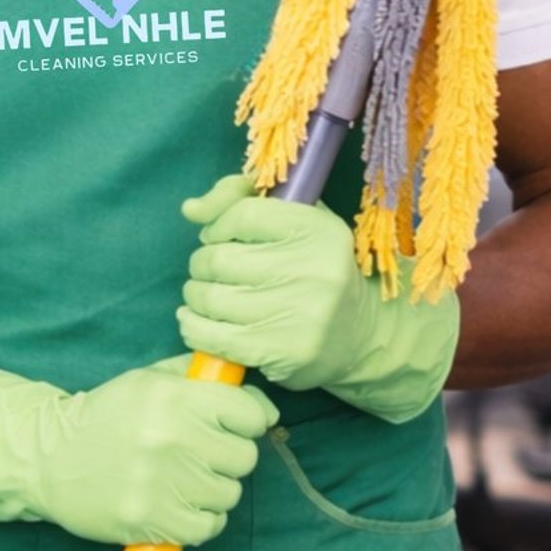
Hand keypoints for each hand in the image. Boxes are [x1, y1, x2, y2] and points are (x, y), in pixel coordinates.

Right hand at [0, 350, 277, 549]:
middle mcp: (173, 438)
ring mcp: (164, 482)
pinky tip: (179, 506)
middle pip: (245, 458)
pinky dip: (200, 521)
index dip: (244, 421)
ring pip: (229, 494)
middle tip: (197, 456)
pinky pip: (209, 526)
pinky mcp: (153, 520)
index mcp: (175, 398)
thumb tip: (261, 404)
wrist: (47, 457)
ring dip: (211, 491)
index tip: (228, 427)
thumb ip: (200, 381)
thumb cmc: (105, 417)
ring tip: (181, 481)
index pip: (252, 415)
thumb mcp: (148, 381)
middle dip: (226, 457)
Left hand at [179, 176, 459, 422]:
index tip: (218, 237)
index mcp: (318, 230)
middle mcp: (313, 270)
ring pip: (210, 298)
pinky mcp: (281, 351)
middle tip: (212, 272)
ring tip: (207, 297)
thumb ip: (241, 199)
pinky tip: (197, 321)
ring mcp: (299, 314)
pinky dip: (193, 327)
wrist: (360, 334)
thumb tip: (191, 209)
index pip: (242, 215)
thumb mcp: (295, 221)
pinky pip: (210, 336)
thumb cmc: (315, 269)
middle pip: (219, 259)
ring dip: (196, 296)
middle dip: (202, 264)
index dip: (217, 226)